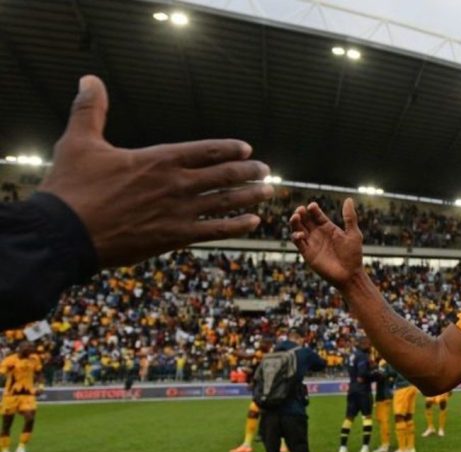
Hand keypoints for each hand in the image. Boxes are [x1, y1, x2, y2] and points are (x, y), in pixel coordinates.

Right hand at [40, 75, 272, 267]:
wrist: (65, 233)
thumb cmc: (71, 188)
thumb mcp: (79, 142)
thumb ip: (90, 110)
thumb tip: (89, 79)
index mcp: (158, 159)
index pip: (205, 150)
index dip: (229, 149)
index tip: (247, 149)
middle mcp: (175, 183)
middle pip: (223, 175)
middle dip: (248, 171)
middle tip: (266, 170)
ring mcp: (178, 212)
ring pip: (225, 201)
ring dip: (250, 196)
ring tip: (268, 192)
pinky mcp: (175, 237)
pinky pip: (215, 230)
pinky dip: (237, 226)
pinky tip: (253, 223)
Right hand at [289, 198, 362, 287]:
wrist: (350, 275)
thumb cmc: (353, 255)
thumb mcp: (353, 234)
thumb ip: (349, 217)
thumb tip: (349, 199)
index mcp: (328, 228)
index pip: (317, 215)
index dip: (313, 209)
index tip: (312, 206)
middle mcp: (318, 234)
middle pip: (305, 220)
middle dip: (301, 213)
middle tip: (300, 210)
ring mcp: (312, 243)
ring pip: (298, 229)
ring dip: (295, 222)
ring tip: (296, 217)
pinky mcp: (308, 254)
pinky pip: (298, 243)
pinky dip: (296, 237)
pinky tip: (300, 234)